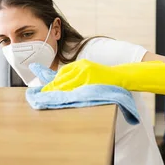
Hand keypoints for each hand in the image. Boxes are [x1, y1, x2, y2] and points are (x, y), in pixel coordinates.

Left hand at [41, 59, 164, 94]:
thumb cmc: (109, 78)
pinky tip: (60, 100)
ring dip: (55, 93)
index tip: (44, 90)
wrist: (125, 76)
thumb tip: (63, 86)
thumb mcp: (93, 73)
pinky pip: (74, 90)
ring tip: (45, 100)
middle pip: (61, 80)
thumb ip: (80, 78)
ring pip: (65, 85)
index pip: (62, 74)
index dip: (52, 83)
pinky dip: (65, 95)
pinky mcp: (90, 81)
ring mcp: (86, 74)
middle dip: (50, 89)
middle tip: (40, 97)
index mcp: (82, 64)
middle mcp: (82, 67)